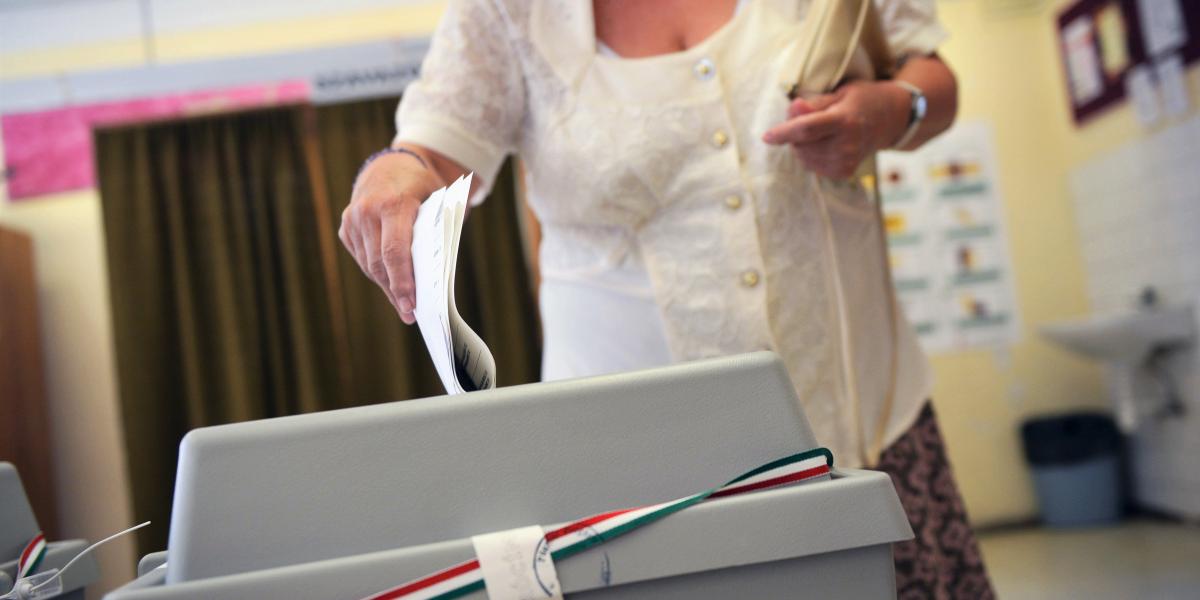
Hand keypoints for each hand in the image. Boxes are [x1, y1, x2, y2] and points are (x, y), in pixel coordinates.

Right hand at [339, 150, 443, 323]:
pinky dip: (376, 272)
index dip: (402, 282)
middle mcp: (367, 212)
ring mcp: (352, 219)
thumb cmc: (422, 186)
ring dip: (385, 285)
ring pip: (368, 264)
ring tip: (403, 304)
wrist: (389, 165)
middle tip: (409, 313)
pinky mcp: (346, 227)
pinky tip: (390, 284)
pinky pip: (362, 257)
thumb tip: (435, 277)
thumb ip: (436, 232)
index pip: (394, 252)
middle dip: (395, 291)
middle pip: (379, 263)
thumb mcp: (437, 201)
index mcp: (392, 204)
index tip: (411, 306)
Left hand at [761, 80, 909, 178]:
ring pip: (803, 157)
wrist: (890, 121)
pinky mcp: (843, 173)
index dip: (783, 133)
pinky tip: (827, 144)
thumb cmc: (861, 101)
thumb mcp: (840, 93)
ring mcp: (846, 162)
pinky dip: (811, 155)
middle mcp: (847, 145)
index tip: (766, 137)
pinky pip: (812, 166)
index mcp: (845, 121)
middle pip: (801, 144)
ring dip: (802, 145)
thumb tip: (793, 107)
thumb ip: (814, 104)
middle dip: (794, 133)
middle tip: (811, 119)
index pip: (807, 129)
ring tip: (822, 132)